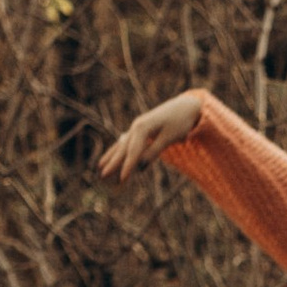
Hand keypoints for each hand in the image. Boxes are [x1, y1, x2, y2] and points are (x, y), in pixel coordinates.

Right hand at [96, 89, 210, 182]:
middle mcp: (137, 126)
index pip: (133, 151)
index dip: (127, 166)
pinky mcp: (141, 128)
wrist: (186, 106)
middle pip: (123, 148)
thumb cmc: (180, 122)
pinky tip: (112, 155)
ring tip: (100, 166)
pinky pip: (126, 141)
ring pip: (122, 144)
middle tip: (102, 176)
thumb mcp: (169, 138)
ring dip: (111, 156)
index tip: (121, 179)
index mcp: (143, 127)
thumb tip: (140, 166)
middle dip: (113, 163)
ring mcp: (137, 126)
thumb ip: (154, 151)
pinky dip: (118, 149)